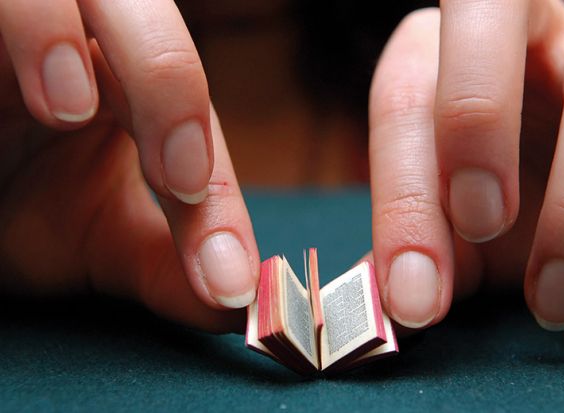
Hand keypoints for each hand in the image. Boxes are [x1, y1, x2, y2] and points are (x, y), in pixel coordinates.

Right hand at [0, 0, 258, 331]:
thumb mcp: (97, 237)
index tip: (228, 281)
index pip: (193, 119)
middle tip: (181, 183)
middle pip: (150, 21)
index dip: (219, 198)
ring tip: (70, 110)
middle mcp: (94, 37)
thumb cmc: (16, 204)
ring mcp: (37, 16)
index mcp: (133, 86)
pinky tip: (50, 94)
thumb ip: (166, 262)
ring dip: (97, 47)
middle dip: (171, 94)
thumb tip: (235, 304)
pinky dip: (34, 28)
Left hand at [368, 0, 563, 342]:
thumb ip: (414, 236)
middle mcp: (511, 33)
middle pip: (490, 14)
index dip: (405, 193)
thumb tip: (403, 305)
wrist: (543, 154)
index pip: (404, 100)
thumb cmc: (470, 175)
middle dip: (478, 123)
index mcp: (434, 54)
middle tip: (481, 227)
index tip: (415, 287)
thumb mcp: (436, 202)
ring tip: (554, 302)